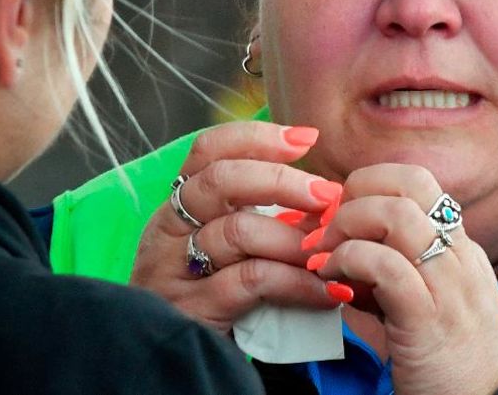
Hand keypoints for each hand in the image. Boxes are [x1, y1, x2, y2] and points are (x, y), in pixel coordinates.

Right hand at [129, 121, 342, 332]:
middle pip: (221, 181)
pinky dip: (297, 282)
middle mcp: (167, 229)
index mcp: (177, 204)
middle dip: (282, 181)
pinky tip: (326, 290)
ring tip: (329, 249)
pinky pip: (253, 281)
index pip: (208, 150)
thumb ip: (254, 213)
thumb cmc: (210, 292)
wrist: (173, 359)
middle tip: (328, 196)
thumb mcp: (222, 246)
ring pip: (238, 231)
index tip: (306, 139)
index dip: (257, 138)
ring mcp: (175, 269)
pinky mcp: (193, 308)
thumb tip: (321, 190)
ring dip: (295, 237)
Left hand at [304, 163, 497, 394]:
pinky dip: (348, 261)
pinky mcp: (428, 318)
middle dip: (358, 190)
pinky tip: (331, 278)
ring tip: (325, 253)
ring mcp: (449, 286)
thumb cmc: (451, 366)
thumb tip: (341, 252)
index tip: (340, 213)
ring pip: (397, 215)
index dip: (371, 185)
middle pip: (412, 182)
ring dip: (347, 224)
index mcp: (462, 250)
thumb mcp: (427, 306)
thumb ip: (393, 275)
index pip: (418, 182)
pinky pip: (386, 265)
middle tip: (328, 225)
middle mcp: (460, 257)